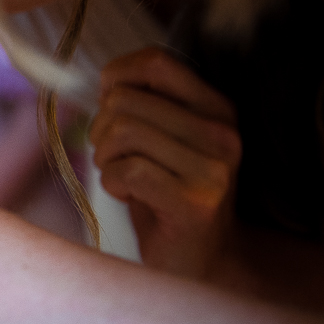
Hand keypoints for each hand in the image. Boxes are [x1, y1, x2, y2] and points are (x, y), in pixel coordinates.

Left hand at [91, 47, 241, 278]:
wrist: (199, 261)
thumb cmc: (166, 193)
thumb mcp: (161, 138)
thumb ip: (140, 103)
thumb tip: (103, 80)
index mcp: (216, 108)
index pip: (156, 61)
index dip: (116, 76)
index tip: (108, 104)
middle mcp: (221, 133)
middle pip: (124, 100)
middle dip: (101, 129)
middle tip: (114, 157)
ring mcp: (213, 169)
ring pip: (121, 131)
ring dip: (105, 157)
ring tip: (122, 176)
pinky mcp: (195, 203)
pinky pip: (126, 170)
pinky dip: (112, 183)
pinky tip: (129, 196)